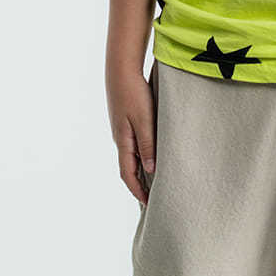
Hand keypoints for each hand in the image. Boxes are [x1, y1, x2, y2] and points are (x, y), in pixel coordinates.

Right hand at [107, 67, 156, 205]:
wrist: (121, 70)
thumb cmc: (134, 94)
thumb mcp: (144, 120)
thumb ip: (148, 144)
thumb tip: (151, 170)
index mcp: (123, 142)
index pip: (128, 175)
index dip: (137, 191)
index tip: (148, 205)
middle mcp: (121, 139)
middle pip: (128, 169)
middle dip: (139, 186)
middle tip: (152, 199)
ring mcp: (122, 130)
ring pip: (132, 157)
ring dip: (141, 172)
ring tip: (154, 182)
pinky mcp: (126, 121)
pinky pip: (134, 146)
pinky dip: (142, 156)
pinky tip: (151, 156)